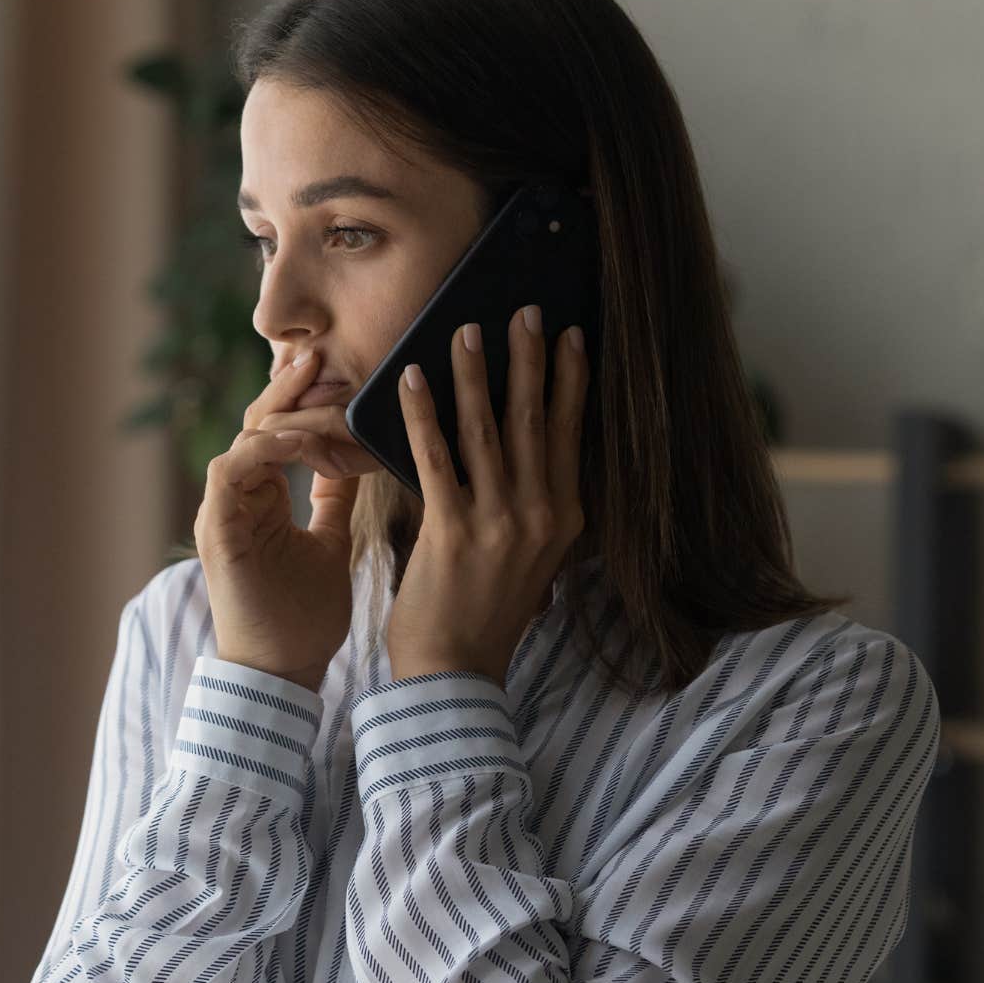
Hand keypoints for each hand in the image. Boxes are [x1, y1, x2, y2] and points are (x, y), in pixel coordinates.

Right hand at [193, 349, 361, 690]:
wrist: (283, 673)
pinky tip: (302, 440)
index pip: (278, 431)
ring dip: (282, 414)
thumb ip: (334, 499)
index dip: (304, 401)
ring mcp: (222, 512)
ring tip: (321, 394)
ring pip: (243, 438)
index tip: (341, 374)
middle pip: (256, 424)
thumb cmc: (306, 618)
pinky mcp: (216, 528)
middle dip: (288, 388)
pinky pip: (230, 469)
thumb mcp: (331, 542)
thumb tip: (355, 458)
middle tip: (319, 353)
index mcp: (261, 498)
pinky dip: (265, 450)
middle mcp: (236, 498)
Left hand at [383, 304, 588, 685]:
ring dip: (476, 373)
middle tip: (525, 310)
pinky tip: (411, 378)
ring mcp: (499, 522)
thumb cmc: (484, 613)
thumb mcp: (531, 560)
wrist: (454, 672)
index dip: (571, 380)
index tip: (572, 335)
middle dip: (531, 359)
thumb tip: (524, 453)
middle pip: (535, 420)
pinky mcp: (452, 530)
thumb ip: (533, 508)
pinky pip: (434, 457)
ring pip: (487, 429)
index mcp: (564, 519)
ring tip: (466, 330)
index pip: (571, 434)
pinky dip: (422, 413)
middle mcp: (540, 516)